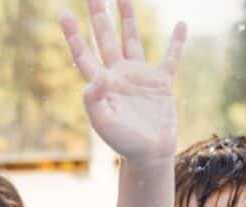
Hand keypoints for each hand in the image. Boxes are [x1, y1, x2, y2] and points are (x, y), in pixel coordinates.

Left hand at [60, 0, 186, 162]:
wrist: (149, 154)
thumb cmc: (123, 143)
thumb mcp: (103, 123)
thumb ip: (94, 100)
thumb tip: (98, 77)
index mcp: (101, 84)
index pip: (84, 54)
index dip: (73, 35)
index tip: (64, 13)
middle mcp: (118, 74)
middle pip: (105, 38)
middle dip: (98, 16)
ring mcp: (140, 76)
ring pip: (132, 39)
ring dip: (128, 18)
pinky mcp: (161, 83)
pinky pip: (170, 58)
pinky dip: (176, 43)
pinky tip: (181, 25)